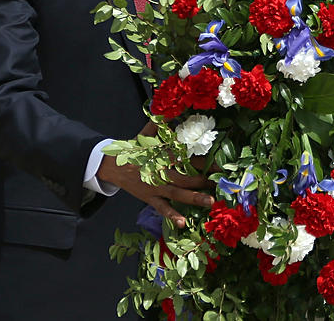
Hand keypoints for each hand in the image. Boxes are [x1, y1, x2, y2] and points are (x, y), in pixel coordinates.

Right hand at [97, 121, 213, 227]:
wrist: (111, 165)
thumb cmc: (133, 150)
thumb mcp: (145, 135)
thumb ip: (159, 124)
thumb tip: (168, 110)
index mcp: (163, 155)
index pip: (188, 159)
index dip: (206, 162)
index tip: (222, 165)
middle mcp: (161, 171)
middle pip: (187, 177)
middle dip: (205, 181)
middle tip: (222, 184)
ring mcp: (155, 186)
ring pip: (178, 193)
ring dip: (194, 197)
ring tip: (211, 202)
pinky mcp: (149, 197)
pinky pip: (162, 208)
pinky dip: (172, 215)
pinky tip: (184, 222)